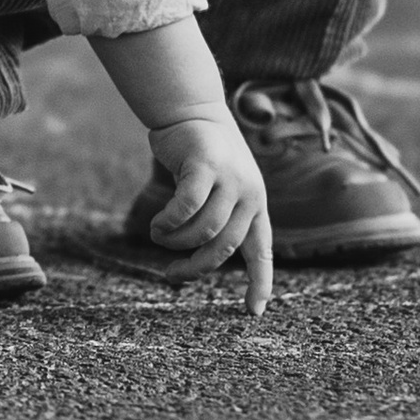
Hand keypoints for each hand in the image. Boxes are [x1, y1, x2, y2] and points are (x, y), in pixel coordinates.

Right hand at [144, 111, 273, 315]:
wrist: (191, 108)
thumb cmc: (200, 156)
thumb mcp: (218, 188)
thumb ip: (217, 219)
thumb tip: (198, 263)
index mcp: (255, 203)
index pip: (262, 249)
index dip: (259, 282)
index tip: (254, 312)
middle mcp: (250, 192)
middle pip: (224, 246)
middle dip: (195, 268)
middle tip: (171, 275)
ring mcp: (231, 177)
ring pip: (203, 230)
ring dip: (176, 241)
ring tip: (159, 235)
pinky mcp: (207, 165)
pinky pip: (187, 208)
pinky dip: (169, 222)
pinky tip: (157, 223)